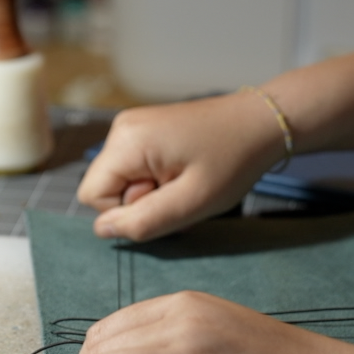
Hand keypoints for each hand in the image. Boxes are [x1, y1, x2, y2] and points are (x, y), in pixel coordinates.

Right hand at [77, 93, 287, 241]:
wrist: (261, 123)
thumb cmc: (233, 161)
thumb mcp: (190, 203)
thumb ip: (143, 221)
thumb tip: (102, 230)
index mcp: (127, 141)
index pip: (91, 196)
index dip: (128, 212)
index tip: (168, 199)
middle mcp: (121, 128)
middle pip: (105, 187)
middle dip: (141, 202)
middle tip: (183, 194)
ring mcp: (133, 126)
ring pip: (121, 181)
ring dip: (152, 194)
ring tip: (187, 184)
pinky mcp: (145, 129)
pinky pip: (134, 168)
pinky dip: (157, 180)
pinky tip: (185, 174)